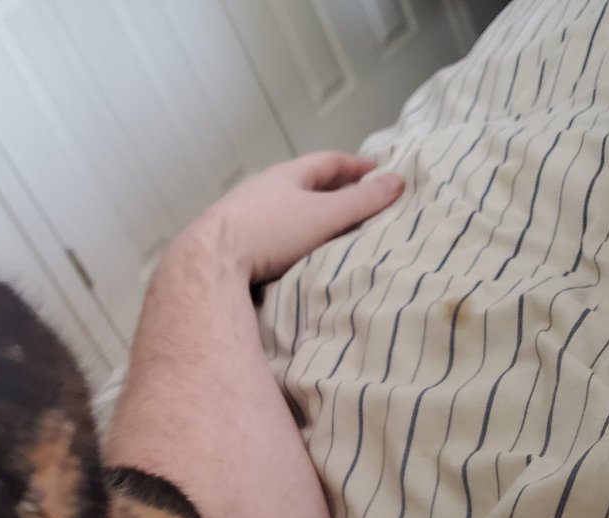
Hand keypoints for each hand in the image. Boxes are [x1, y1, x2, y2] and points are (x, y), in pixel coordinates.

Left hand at [190, 152, 403, 282]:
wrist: (209, 263)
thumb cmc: (270, 232)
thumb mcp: (324, 215)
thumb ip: (362, 202)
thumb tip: (398, 181)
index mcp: (285, 176)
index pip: (326, 162)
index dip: (354, 166)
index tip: (376, 170)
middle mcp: (261, 191)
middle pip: (302, 186)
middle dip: (330, 191)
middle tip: (355, 201)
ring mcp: (241, 218)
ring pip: (281, 212)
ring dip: (305, 218)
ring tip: (326, 232)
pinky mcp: (229, 246)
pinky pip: (266, 237)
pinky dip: (286, 241)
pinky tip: (291, 257)